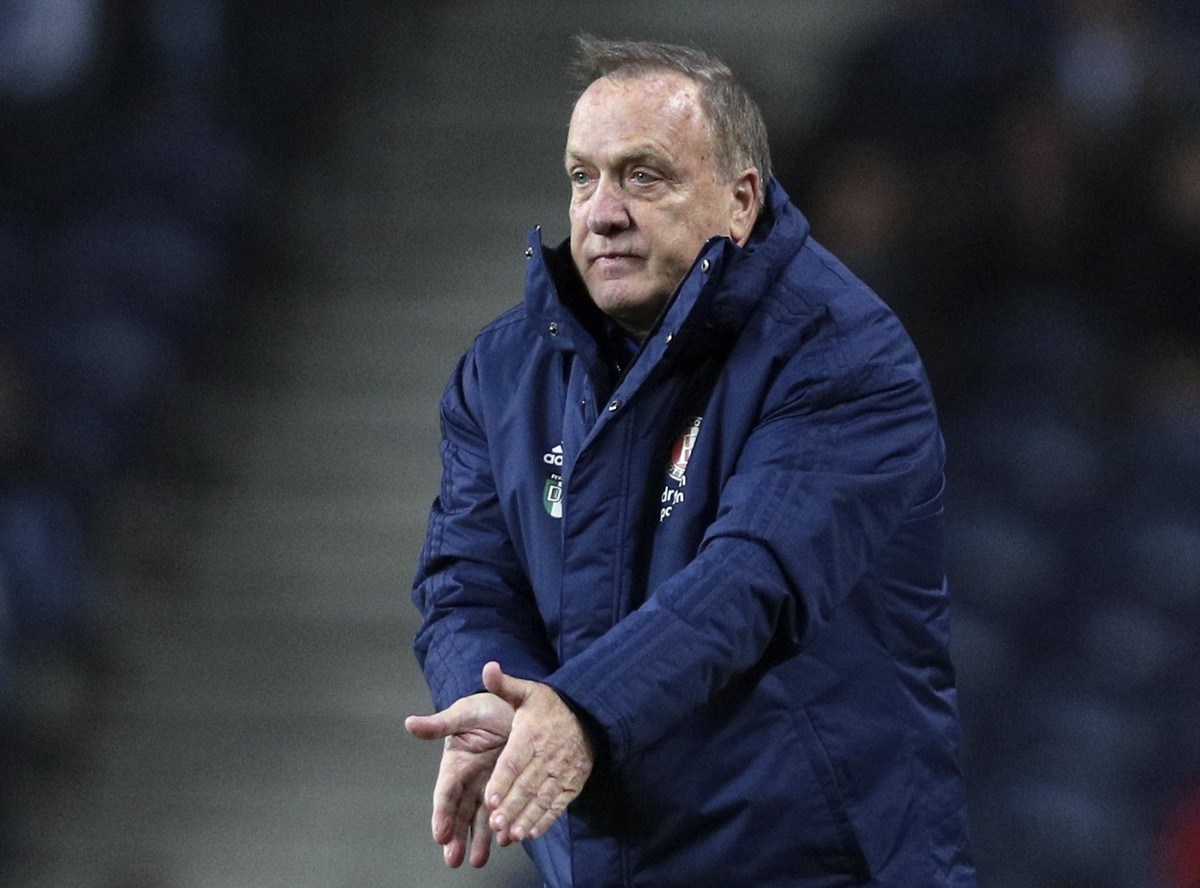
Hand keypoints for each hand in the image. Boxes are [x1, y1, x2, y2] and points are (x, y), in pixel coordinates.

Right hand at [405, 691, 513, 866]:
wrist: (516, 705)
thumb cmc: (485, 707)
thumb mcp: (464, 714)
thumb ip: (439, 725)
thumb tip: (410, 723)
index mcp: (455, 765)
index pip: (445, 794)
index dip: (442, 814)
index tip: (439, 834)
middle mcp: (470, 781)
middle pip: (460, 814)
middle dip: (455, 838)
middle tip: (453, 860)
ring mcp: (490, 786)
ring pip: (481, 819)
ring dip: (479, 840)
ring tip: (477, 860)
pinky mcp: (509, 788)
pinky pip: (505, 811)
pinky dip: (505, 827)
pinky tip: (506, 841)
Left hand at [482, 661, 594, 844]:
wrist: (589, 715)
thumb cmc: (549, 706)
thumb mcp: (527, 691)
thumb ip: (504, 685)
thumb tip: (487, 668)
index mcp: (532, 733)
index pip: (515, 759)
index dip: (503, 780)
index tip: (489, 798)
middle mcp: (548, 754)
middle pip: (528, 784)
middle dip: (512, 805)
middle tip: (496, 823)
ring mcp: (562, 771)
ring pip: (542, 798)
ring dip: (526, 817)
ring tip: (510, 833)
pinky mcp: (572, 784)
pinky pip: (558, 805)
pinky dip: (544, 821)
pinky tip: (530, 833)